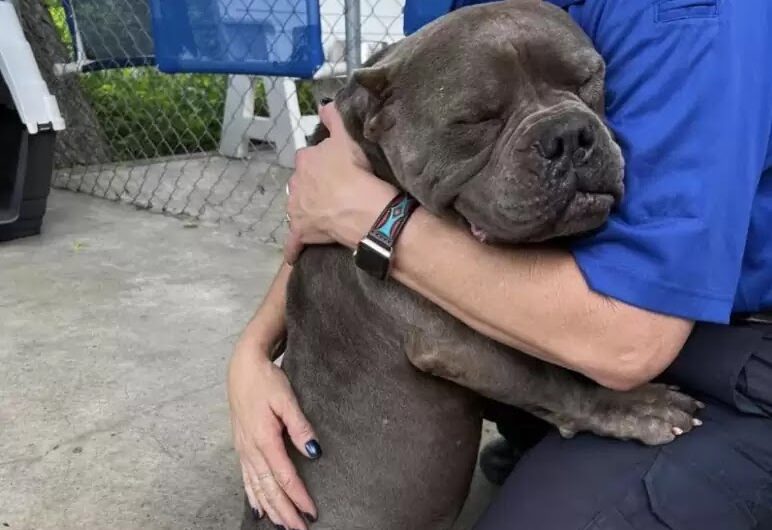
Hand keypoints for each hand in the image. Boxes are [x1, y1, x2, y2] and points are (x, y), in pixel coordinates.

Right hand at [228, 339, 318, 528]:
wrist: (242, 367)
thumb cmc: (266, 380)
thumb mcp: (286, 398)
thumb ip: (300, 426)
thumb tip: (314, 451)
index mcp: (264, 439)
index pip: (284, 476)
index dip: (299, 497)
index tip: (312, 512)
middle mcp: (251, 449)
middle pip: (269, 489)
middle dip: (285, 512)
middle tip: (301, 529)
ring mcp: (243, 450)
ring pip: (256, 488)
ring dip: (270, 509)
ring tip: (283, 526)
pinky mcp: (241, 446)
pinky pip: (245, 479)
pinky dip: (253, 497)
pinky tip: (258, 509)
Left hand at [284, 102, 395, 263]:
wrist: (362, 209)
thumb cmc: (356, 172)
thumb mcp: (348, 137)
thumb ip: (335, 118)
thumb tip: (325, 105)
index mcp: (305, 160)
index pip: (309, 158)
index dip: (323, 163)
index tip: (337, 168)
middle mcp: (295, 184)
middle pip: (302, 183)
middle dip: (313, 186)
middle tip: (334, 191)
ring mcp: (296, 210)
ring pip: (297, 208)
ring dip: (305, 210)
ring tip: (324, 213)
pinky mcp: (302, 233)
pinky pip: (294, 243)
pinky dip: (294, 249)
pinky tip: (295, 254)